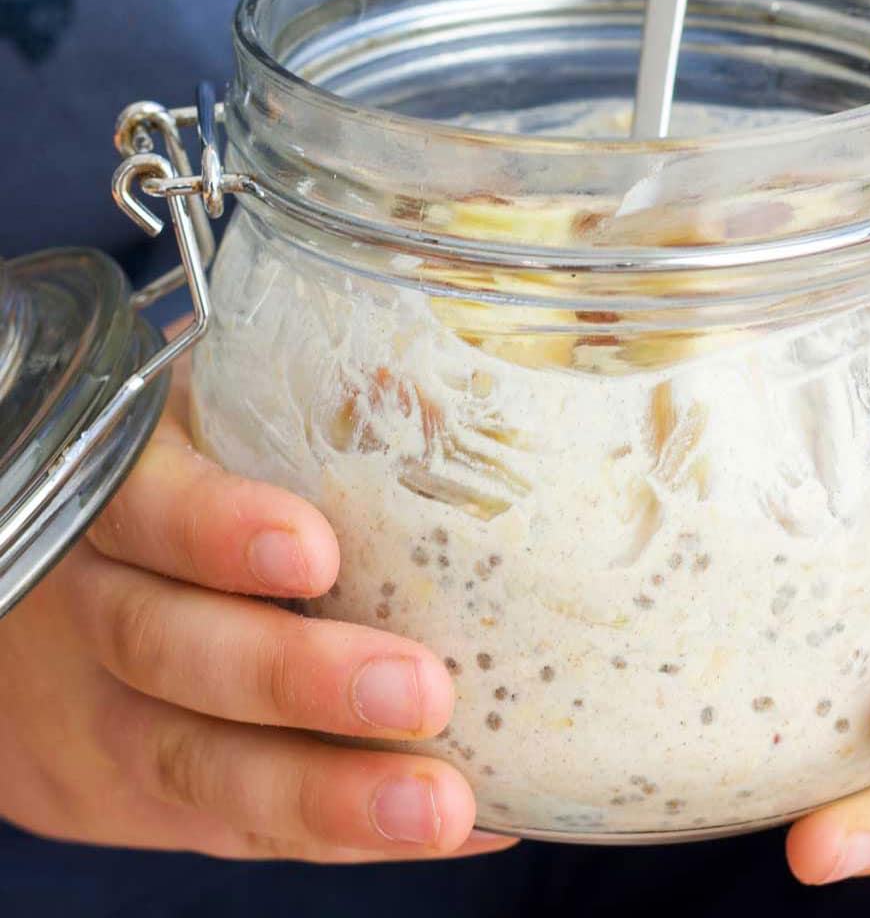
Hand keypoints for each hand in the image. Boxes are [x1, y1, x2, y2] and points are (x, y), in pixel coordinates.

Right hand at [0, 342, 516, 862]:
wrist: (45, 618)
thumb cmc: (175, 497)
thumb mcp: (212, 433)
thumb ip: (310, 416)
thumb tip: (435, 399)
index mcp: (114, 502)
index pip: (144, 509)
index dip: (218, 530)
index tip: (318, 552)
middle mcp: (89, 612)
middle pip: (166, 648)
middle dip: (295, 679)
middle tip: (420, 692)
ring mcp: (97, 719)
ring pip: (193, 764)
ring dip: (325, 794)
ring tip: (438, 806)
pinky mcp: (130, 800)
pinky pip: (231, 831)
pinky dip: (341, 835)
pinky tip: (458, 829)